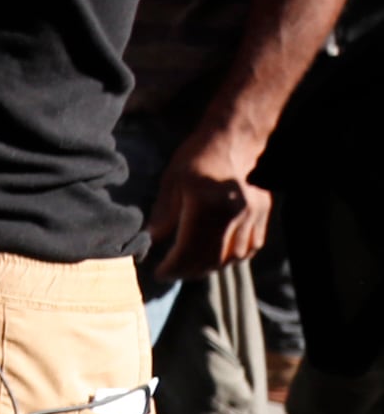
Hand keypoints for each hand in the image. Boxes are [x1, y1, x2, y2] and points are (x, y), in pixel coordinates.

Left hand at [144, 130, 271, 282]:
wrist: (233, 140)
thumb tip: (151, 241)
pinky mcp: (262, 216)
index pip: (189, 249)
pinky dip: (233, 258)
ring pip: (233, 257)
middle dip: (190, 271)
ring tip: (191, 267)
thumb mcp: (172, 182)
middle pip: (212, 259)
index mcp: (206, 206)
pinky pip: (250, 248)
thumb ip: (163, 214)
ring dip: (211, 267)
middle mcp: (232, 215)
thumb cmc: (196, 158)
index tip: (159, 273)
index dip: (173, 266)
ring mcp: (251, 217)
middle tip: (172, 273)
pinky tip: (217, 257)